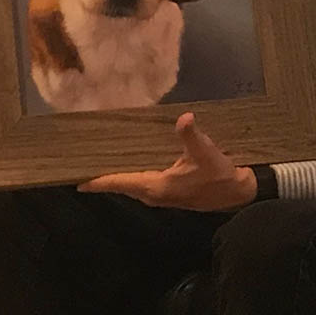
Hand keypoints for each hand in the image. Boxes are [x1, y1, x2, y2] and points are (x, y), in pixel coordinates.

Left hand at [77, 112, 257, 210]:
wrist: (237, 193)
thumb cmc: (218, 174)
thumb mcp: (205, 152)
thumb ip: (191, 135)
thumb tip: (184, 118)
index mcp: (157, 186)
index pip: (121, 182)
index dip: (99, 181)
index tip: (78, 181)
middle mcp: (154, 194)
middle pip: (122, 186)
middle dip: (104, 177)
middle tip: (84, 165)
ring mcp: (161, 196)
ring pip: (132, 186)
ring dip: (117, 177)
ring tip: (102, 163)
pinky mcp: (168, 193)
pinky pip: (141, 184)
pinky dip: (131, 176)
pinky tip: (130, 163)